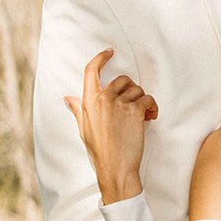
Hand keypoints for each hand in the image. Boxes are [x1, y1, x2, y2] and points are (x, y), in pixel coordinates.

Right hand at [64, 49, 158, 204]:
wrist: (115, 168)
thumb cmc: (100, 150)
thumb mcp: (84, 128)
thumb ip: (78, 109)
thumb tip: (68, 97)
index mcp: (88, 101)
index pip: (91, 71)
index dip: (101, 58)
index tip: (109, 52)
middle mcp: (103, 99)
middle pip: (121, 79)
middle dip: (130, 89)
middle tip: (134, 104)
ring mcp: (119, 104)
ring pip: (137, 90)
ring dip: (142, 101)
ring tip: (143, 116)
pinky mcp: (135, 111)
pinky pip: (148, 99)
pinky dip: (152, 107)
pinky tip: (150, 117)